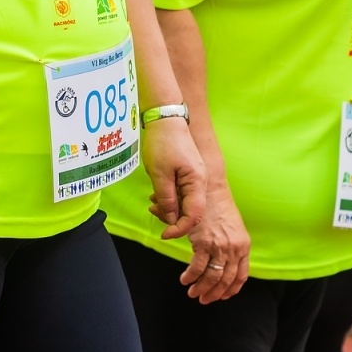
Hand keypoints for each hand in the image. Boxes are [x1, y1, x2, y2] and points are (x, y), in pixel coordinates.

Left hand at [140, 115, 206, 240]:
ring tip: (152, 202)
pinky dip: (168, 197)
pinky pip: (180, 192)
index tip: (164, 234)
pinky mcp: (186, 172)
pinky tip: (156, 194)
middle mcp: (199, 182)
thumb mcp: (160, 174)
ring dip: (168, 207)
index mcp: (196, 183)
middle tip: (152, 211)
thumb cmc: (162, 143)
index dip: (179, 229)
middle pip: (189, 211)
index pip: (193, 216)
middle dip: (171, 217)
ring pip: (184, 202)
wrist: (164, 118)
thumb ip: (166, 199)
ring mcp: (193, 176)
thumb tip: (170, 220)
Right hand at [178, 183, 250, 303]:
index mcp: (244, 246)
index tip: (222, 296)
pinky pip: (197, 268)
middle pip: (226, 281)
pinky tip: (185, 279)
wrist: (210, 188)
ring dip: (201, 289)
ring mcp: (220, 247)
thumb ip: (231, 246)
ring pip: (212, 277)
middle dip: (214, 294)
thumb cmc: (219, 205)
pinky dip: (191, 277)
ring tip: (193, 293)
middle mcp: (234, 249)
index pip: (241, 276)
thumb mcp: (233, 227)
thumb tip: (224, 263)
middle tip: (204, 299)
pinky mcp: (204, 243)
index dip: (231, 290)